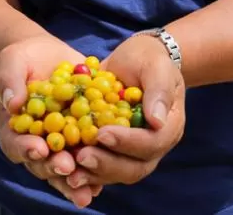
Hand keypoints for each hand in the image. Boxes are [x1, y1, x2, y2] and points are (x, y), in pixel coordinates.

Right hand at [0, 36, 102, 207]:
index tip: (38, 148)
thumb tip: (12, 101)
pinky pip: (92, 152)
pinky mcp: (84, 136)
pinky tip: (110, 173)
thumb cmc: (22, 60)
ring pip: (69, 166)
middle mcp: (38, 143)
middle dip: (56, 167)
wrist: (46, 56)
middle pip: (44, 163)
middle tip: (67, 167)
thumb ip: (10, 81)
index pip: (16, 145)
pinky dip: (100, 164)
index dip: (26, 149)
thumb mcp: (12, 63)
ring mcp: (62, 143)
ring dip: (79, 178)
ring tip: (90, 187)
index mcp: (15, 131)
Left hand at [66, 34, 184, 189]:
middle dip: (107, 164)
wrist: (135, 60)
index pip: (151, 143)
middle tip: (81, 156)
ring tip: (68, 169)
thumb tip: (157, 121)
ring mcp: (133, 153)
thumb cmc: (148, 59)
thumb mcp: (156, 66)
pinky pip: (100, 169)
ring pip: (116, 173)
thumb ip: (159, 90)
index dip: (127, 142)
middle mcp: (153, 147)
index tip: (102, 133)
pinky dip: (83, 172)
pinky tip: (64, 171)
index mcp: (168, 127)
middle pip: (134, 168)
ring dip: (92, 173)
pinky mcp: (113, 152)